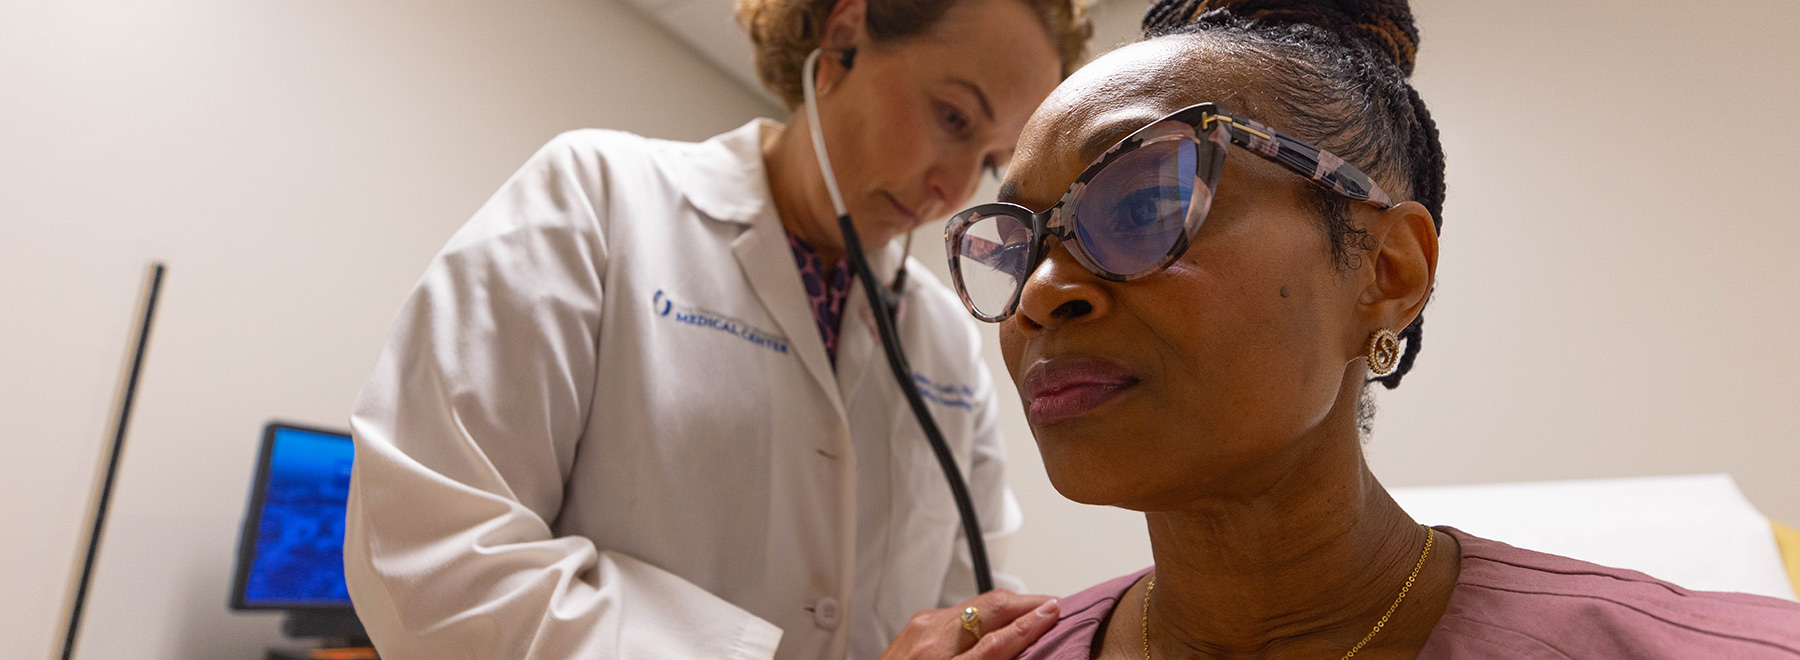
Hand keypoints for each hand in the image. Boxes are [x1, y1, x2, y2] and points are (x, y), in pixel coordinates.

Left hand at [879, 590, 1060, 659]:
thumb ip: (990, 658)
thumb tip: (1022, 644)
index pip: (994, 643)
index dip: (1028, 626)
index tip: (1054, 613)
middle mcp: (929, 642)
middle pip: (987, 609)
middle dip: (1026, 602)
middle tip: (1055, 604)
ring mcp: (921, 627)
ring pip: (976, 605)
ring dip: (1009, 604)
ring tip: (1035, 608)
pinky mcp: (918, 622)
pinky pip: (960, 610)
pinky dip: (986, 612)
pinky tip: (1002, 616)